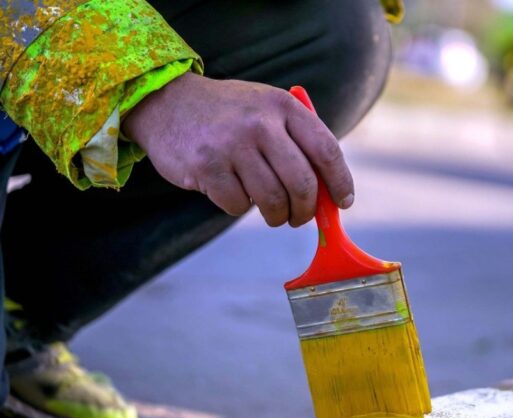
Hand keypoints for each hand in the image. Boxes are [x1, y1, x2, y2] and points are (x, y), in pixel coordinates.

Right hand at [122, 72, 353, 225]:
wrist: (166, 101)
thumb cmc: (229, 115)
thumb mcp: (266, 110)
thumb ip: (298, 143)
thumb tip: (329, 195)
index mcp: (283, 107)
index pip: (326, 151)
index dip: (340, 182)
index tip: (343, 202)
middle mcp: (260, 123)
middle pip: (302, 184)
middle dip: (306, 210)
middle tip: (300, 218)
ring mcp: (232, 145)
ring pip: (272, 201)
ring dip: (276, 215)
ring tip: (272, 212)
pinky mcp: (207, 167)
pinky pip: (239, 206)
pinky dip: (241, 207)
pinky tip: (232, 190)